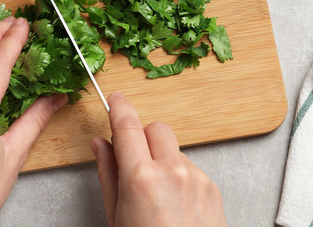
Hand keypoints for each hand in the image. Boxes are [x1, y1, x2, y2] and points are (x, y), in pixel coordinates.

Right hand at [91, 92, 226, 226]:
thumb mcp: (115, 217)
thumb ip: (107, 174)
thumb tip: (99, 144)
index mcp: (141, 177)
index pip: (127, 125)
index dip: (119, 107)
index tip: (114, 98)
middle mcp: (172, 170)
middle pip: (156, 128)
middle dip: (142, 136)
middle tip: (132, 159)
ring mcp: (196, 178)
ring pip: (174, 149)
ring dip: (161, 159)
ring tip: (154, 195)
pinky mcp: (212, 187)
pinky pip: (190, 168)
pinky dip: (179, 176)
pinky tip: (173, 204)